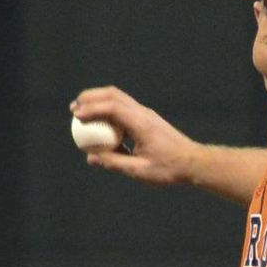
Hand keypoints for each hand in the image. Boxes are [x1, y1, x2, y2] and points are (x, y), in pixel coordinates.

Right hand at [69, 86, 200, 185]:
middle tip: (73, 108)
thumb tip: (91, 158)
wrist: (193, 163)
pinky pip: (123, 108)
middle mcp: (143, 113)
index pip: (112, 107)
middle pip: (112, 95)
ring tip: (82, 111)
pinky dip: (108, 109)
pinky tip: (100, 122)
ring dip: (98, 101)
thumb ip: (114, 163)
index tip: (76, 116)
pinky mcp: (147, 118)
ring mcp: (146, 113)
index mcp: (141, 123)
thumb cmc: (169, 169)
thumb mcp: (139, 171)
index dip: (92, 109)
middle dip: (90, 98)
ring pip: (118, 98)